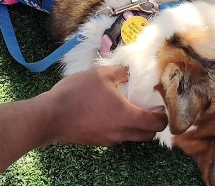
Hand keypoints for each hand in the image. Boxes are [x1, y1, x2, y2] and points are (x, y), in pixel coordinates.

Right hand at [43, 66, 167, 145]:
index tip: (163, 105)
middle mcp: (121, 133)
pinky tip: (110, 113)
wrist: (50, 116)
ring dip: (136, 126)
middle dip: (153, 123)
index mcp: (128, 117)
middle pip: (147, 135)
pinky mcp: (96, 141)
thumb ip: (120, 72)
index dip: (164, 115)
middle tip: (150, 107)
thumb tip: (128, 73)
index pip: (157, 124)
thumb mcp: (101, 74)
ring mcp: (108, 140)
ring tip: (130, 108)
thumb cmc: (78, 93)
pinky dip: (120, 128)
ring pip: (131, 137)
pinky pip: (116, 137)